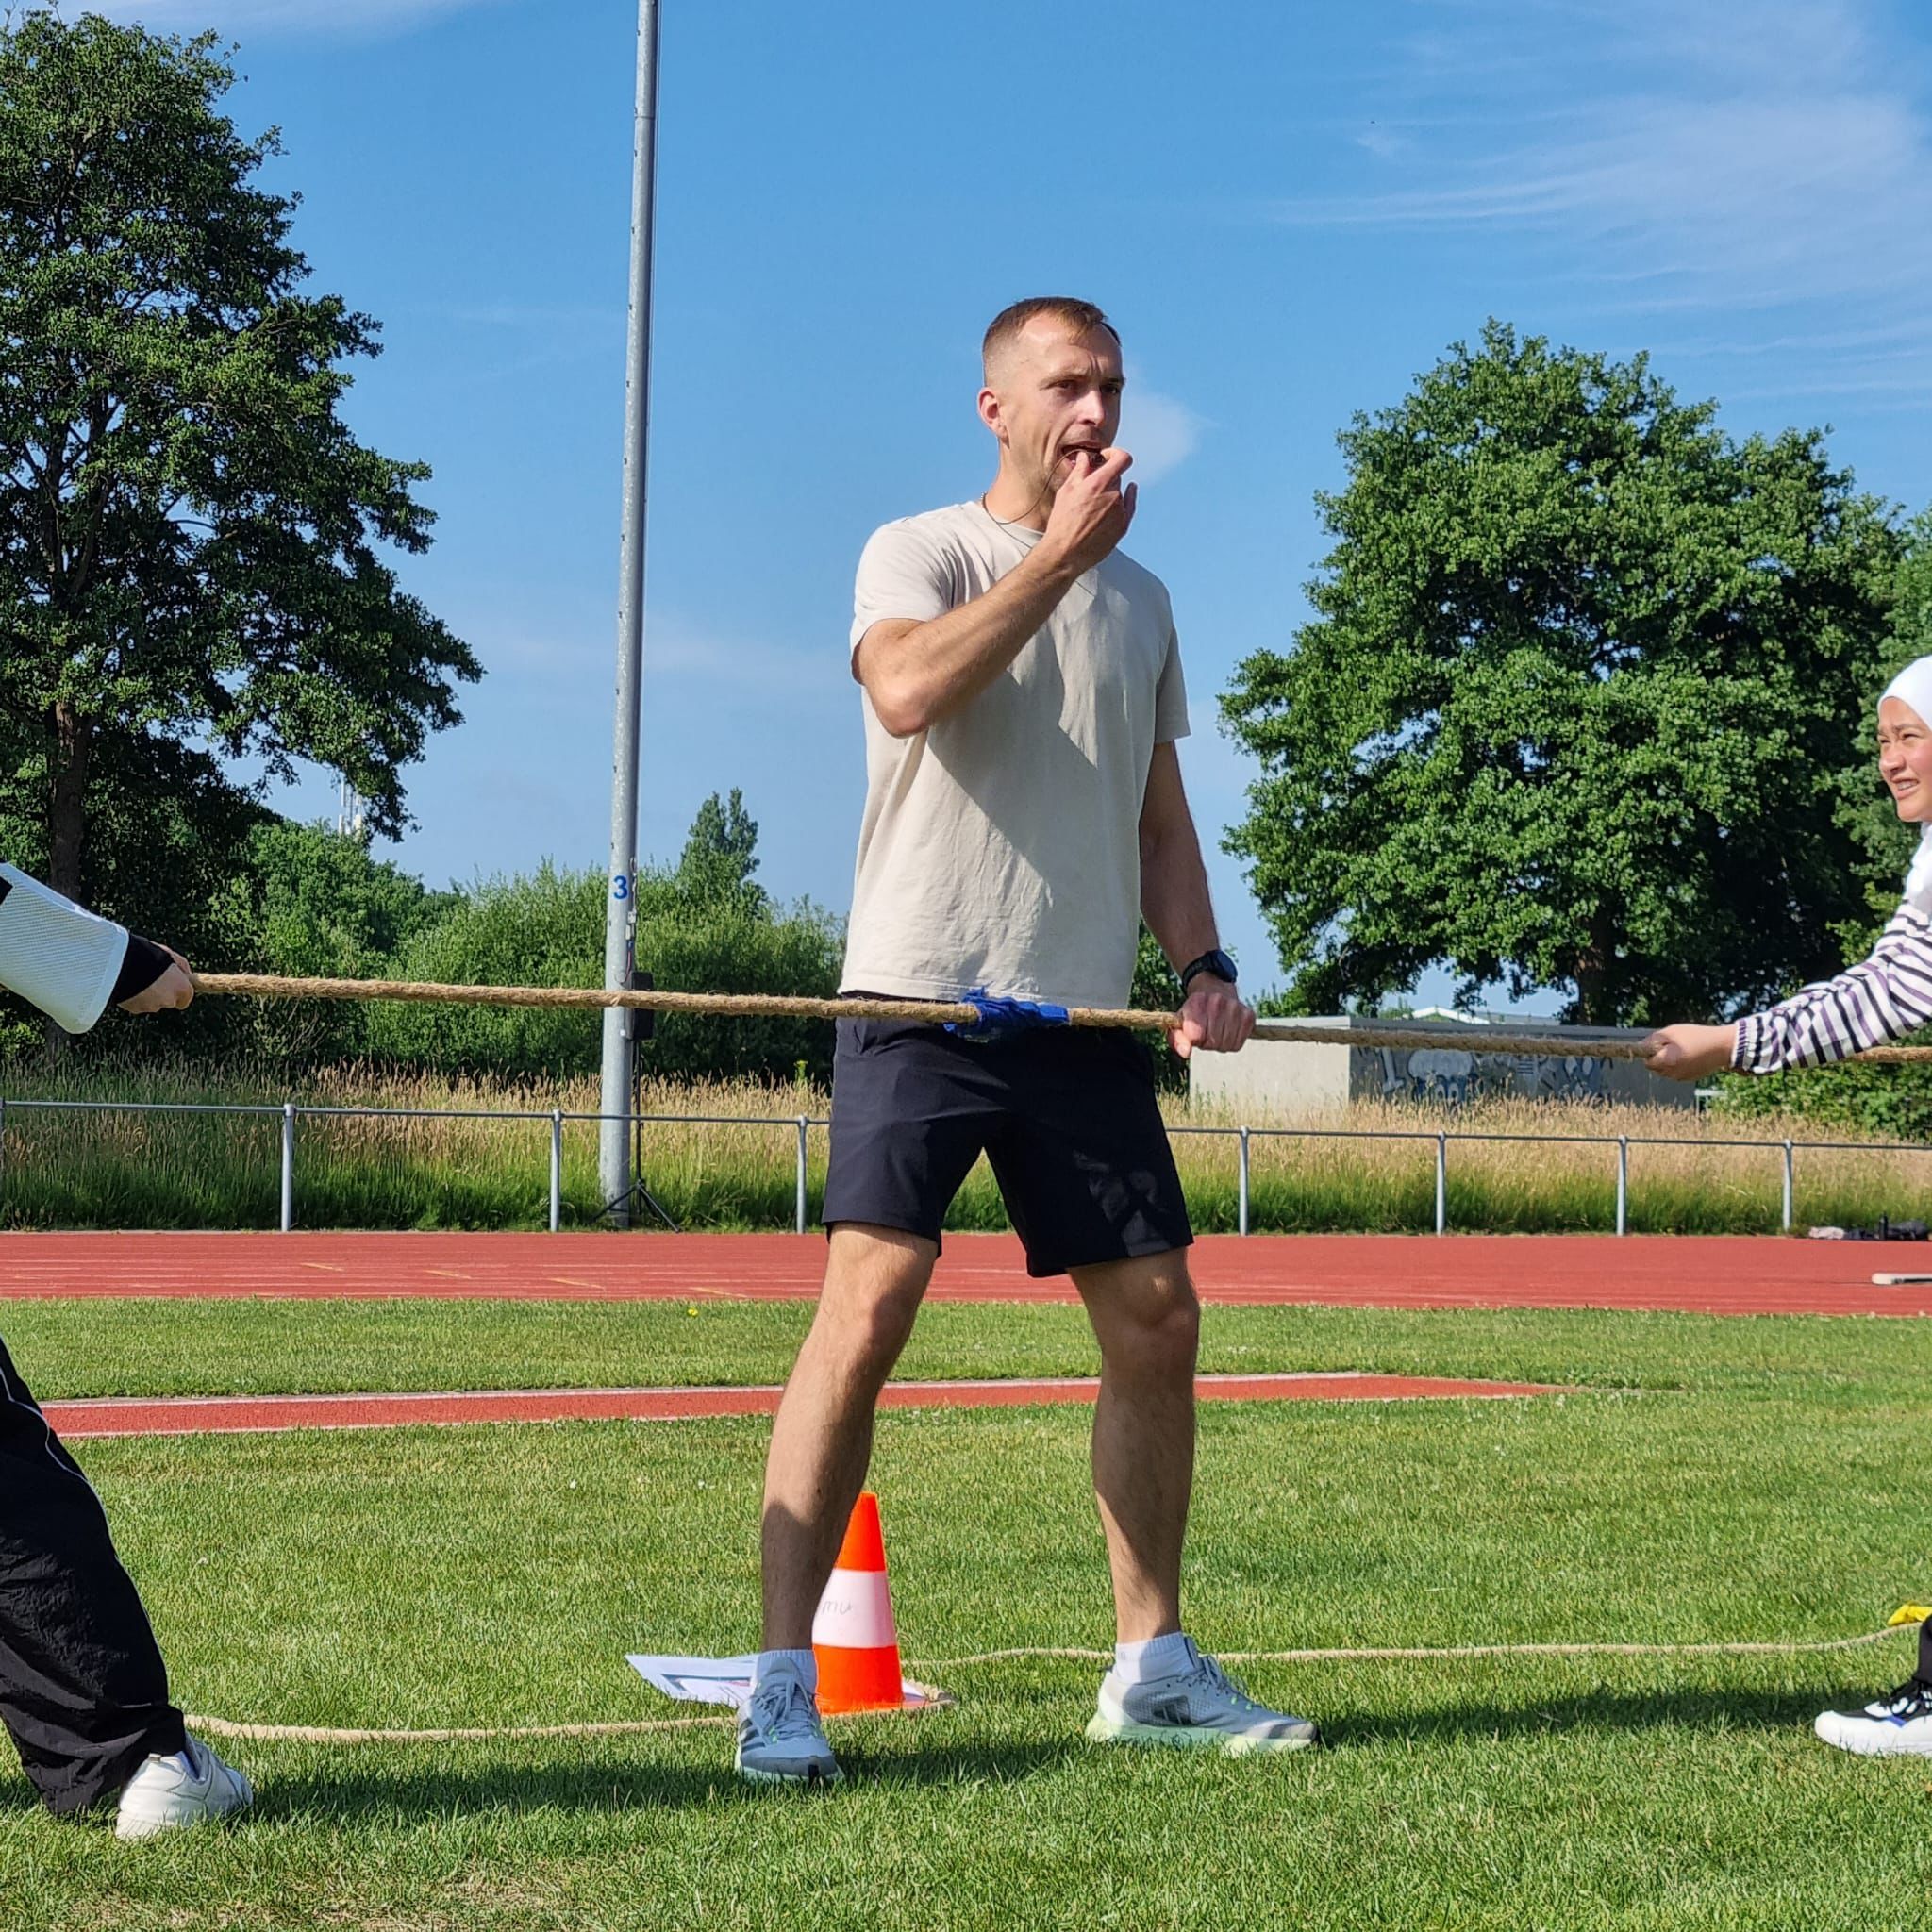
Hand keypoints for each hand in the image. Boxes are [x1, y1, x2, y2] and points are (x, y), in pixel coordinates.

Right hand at [118, 946, 193, 1014]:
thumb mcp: (169, 955)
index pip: (185, 999)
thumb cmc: (147, 955)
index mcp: (181, 988)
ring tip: (136, 977)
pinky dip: (133, 996)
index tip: (172, 984)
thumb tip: (187, 974)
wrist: (119, 963)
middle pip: (167, 1000)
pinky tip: (127, 983)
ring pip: (151, 1003)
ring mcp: (151, 1007)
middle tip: (150, 976)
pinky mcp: (134, 1009)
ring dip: (146, 994)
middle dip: (161, 992)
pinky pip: (136, 1004)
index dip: (178, 991)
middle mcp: (168, 1001)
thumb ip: (181, 966)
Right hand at [1039, 446, 1135, 576]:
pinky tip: (1128, 494)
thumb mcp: (1066, 492)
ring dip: (1109, 493)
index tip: (1106, 457)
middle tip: (1091, 484)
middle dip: (1105, 477)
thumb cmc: (1062, 524)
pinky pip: (1129, 507)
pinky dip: (1126, 500)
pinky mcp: (1123, 526)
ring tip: (1092, 506)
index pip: (1122, 459)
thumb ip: (1080, 471)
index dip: (1115, 454)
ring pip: (1119, 494)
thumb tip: (1085, 458)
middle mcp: (1114, 496)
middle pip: (1116, 477)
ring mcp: (1121, 512)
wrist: (1066, 553)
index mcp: (1099, 484)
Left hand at [1170, 978, 1254, 1058]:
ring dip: (1219, 1044)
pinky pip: (1237, 1044)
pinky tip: (1227, 1032)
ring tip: (1216, 1032)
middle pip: (1212, 1042)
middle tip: (1206, 1033)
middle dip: (1207, 1043)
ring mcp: (1235, 1007)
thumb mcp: (1180, 1023)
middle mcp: (1217, 1001)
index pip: (1196, 1036)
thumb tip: (1185, 1053)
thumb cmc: (1195, 1013)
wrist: (1215, 992)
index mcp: (1197, 1001)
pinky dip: (1231, 1043)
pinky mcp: (1249, 1015)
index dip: (1194, 1040)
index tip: (1194, 1034)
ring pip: (1226, 1045)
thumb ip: (1178, 1039)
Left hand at [1640, 1022, 1736, 1081]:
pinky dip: (1678, 1066)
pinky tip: (1689, 1056)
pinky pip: (1677, 1073)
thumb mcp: (1671, 1032)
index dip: (1650, 1052)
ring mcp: (1682, 1078)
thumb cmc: (1695, 1036)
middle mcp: (1672, 1074)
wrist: (1721, 1046)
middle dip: (1658, 1058)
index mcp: (1667, 1062)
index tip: (1658, 1044)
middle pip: (1655, 1068)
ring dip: (1668, 1062)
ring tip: (1682, 1049)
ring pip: (1666, 1071)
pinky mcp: (1690, 1078)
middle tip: (1671, 1045)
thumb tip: (1640, 1047)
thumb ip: (1653, 1041)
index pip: (1647, 1062)